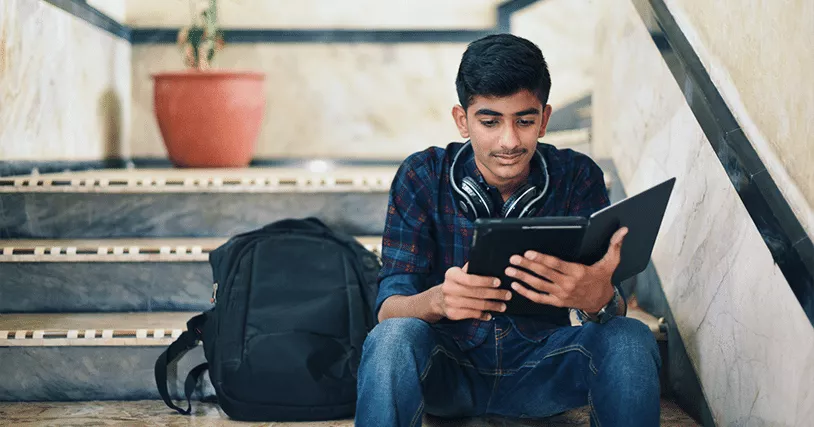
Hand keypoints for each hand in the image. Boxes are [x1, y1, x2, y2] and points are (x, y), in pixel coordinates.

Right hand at [432, 263, 512, 320]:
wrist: (439, 299)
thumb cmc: (456, 283)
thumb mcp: (459, 273)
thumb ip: (471, 269)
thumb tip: (490, 262)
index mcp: (451, 275)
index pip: (471, 279)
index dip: (486, 281)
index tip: (499, 282)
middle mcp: (449, 288)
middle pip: (476, 293)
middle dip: (495, 294)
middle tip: (507, 295)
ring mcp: (450, 302)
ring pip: (476, 305)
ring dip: (492, 306)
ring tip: (503, 306)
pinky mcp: (453, 314)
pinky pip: (472, 314)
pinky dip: (483, 315)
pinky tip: (490, 314)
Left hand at [504, 227, 627, 312]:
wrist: (602, 302)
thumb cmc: (603, 279)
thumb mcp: (611, 262)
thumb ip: (615, 245)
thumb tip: (624, 230)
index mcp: (578, 272)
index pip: (556, 264)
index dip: (541, 259)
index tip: (529, 253)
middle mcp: (568, 284)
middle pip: (544, 274)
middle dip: (527, 266)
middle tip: (513, 258)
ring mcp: (561, 294)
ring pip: (538, 285)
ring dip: (522, 278)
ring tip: (510, 270)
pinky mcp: (556, 303)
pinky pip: (539, 298)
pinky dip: (526, 293)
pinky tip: (515, 286)